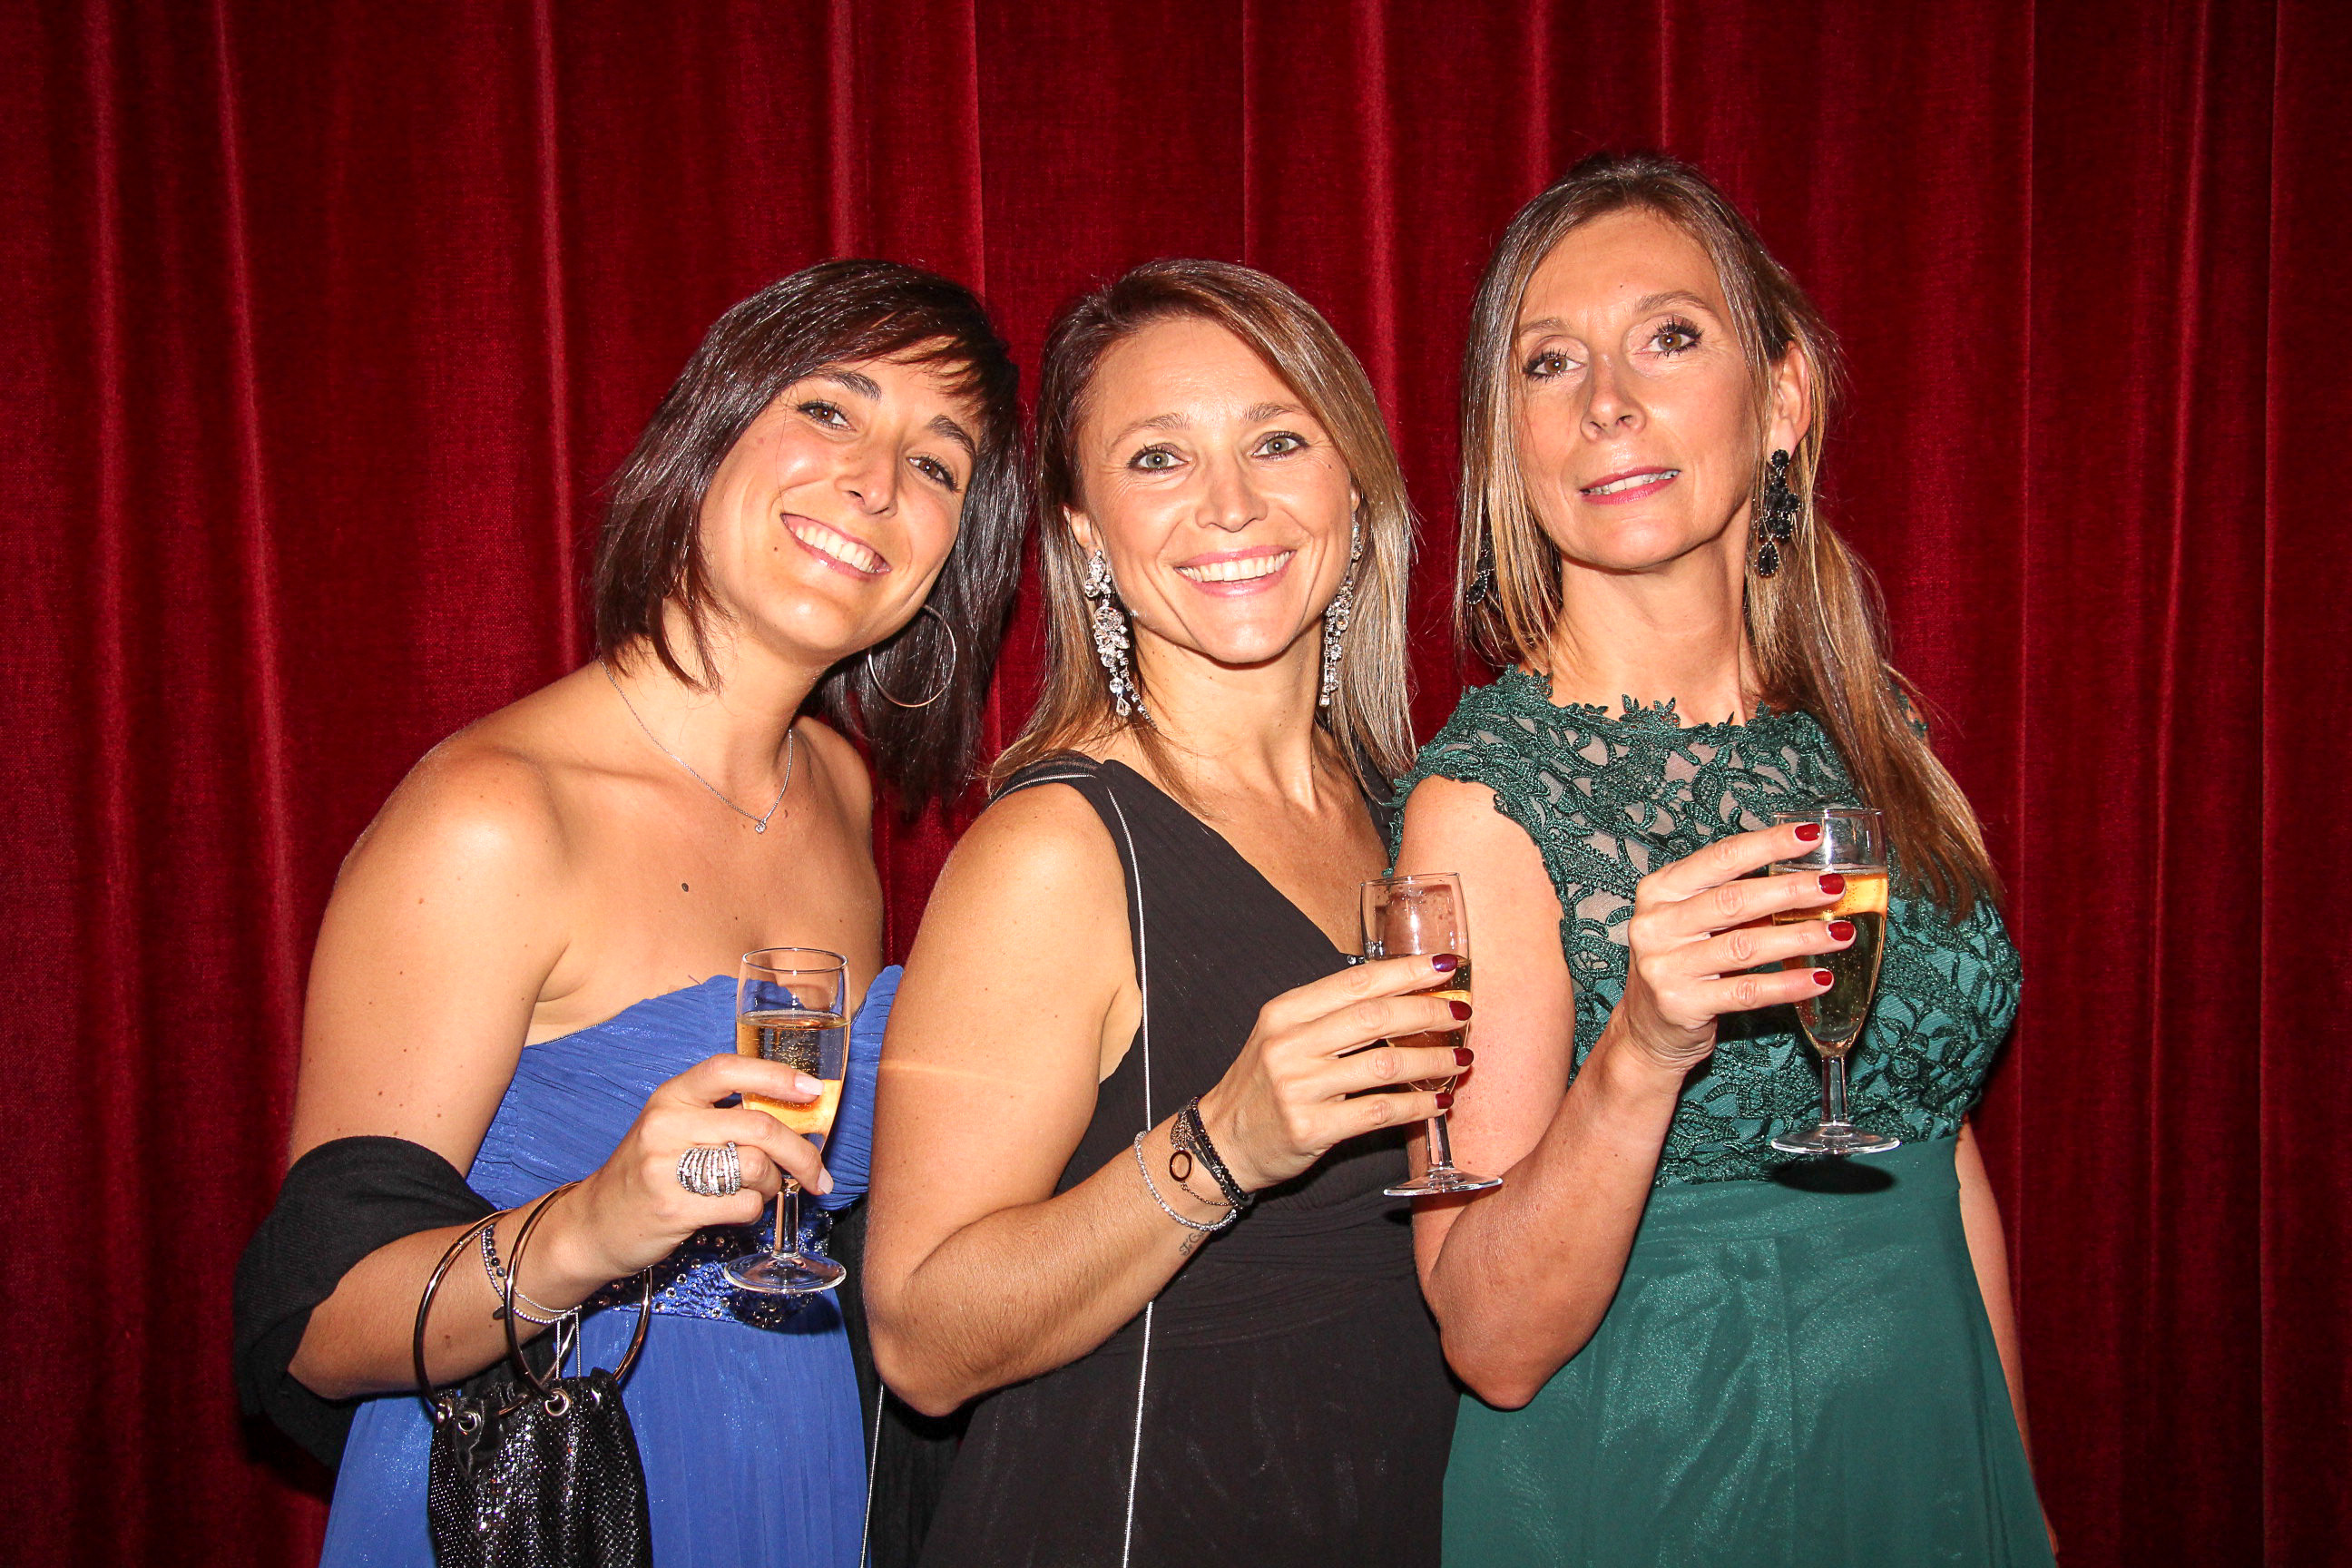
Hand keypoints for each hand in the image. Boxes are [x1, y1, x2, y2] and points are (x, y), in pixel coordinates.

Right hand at [562, 1054, 834, 1281]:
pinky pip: (744, 1205)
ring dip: (774, 1184)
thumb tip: (794, 1114)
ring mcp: (668, 1168)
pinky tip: (738, 1209)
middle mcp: (667, 1125)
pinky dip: (754, 1210)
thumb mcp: (673, 1127)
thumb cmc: (649, 1171)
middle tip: (817, 1172)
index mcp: (671, 1096)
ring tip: (762, 1190)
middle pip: (759, 1127)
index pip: (728, 1070)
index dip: (777, 1076)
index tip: (813, 1091)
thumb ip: (722, 1114)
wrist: (594, 1223)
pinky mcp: (675, 1208)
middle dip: (801, 1153)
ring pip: (757, 1167)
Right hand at [1196, 953, 1470, 1192]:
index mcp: (1285, 1012)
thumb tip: (1402, 996)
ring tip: (1461, 1059)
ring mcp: (1299, 1087)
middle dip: (1429, 1012)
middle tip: (1462, 1013)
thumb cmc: (1263, 1085)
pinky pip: (1379, 1111)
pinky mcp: (1312, 1128)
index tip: (1447, 965)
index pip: (1356, 981)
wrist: (1221, 1141)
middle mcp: (1290, 1044)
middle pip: (1375, 1017)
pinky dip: (1417, 1105)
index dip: (1407, 971)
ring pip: (1385, 1064)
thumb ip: (1331, 1015)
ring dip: (1433, 1060)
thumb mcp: (1283, 1036)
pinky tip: (1438, 1101)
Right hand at [1611, 821, 1853, 1075]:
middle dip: (1790, 891)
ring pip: (1744, 946)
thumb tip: (1807, 880)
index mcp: (1660, 891)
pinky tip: (1819, 978)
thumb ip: (1736, 901)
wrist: (1648, 1029)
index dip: (1768, 845)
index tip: (1810, 835)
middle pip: (1733, 900)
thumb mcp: (1695, 923)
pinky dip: (1788, 984)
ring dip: (1798, 938)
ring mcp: (1666, 966)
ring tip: (1840, 933)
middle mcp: (1657, 925)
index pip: (1720, 858)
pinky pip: (1747, 992)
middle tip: (1833, 887)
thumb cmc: (1681, 964)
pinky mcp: (1682, 1005)